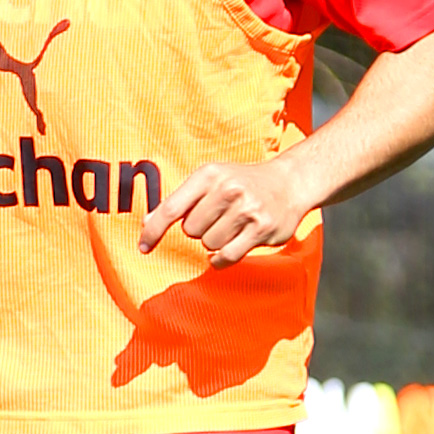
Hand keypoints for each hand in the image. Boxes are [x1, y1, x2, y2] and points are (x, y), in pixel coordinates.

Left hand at [138, 157, 311, 264]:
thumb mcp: (209, 181)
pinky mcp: (261, 229)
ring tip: (232, 225)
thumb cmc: (241, 182)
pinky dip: (223, 258)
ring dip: (216, 242)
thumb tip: (146, 224)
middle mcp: (228, 189)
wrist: (289, 182)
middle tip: (218, 217)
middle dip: (200, 229)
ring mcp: (246, 209)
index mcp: (209, 175)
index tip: (143, 247)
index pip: (171, 208)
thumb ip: (179, 201)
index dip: (154, 231)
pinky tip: (233, 245)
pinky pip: (227, 256)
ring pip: (209, 245)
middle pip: (190, 231)